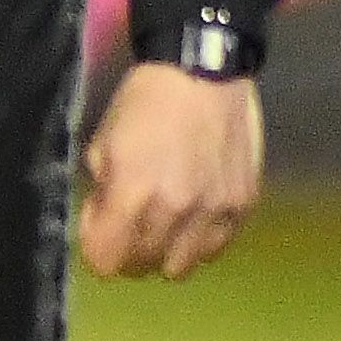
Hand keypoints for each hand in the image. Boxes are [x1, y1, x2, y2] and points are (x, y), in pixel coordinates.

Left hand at [80, 63, 263, 280]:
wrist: (204, 72)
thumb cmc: (143, 103)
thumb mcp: (102, 142)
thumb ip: (100, 192)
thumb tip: (102, 226)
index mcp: (133, 193)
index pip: (106, 261)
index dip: (96, 248)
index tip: (98, 230)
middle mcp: (176, 212)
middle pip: (143, 267)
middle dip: (127, 252)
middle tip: (128, 224)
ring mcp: (215, 212)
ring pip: (181, 267)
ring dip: (164, 252)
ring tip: (162, 224)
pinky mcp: (244, 206)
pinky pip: (216, 249)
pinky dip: (198, 242)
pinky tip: (192, 217)